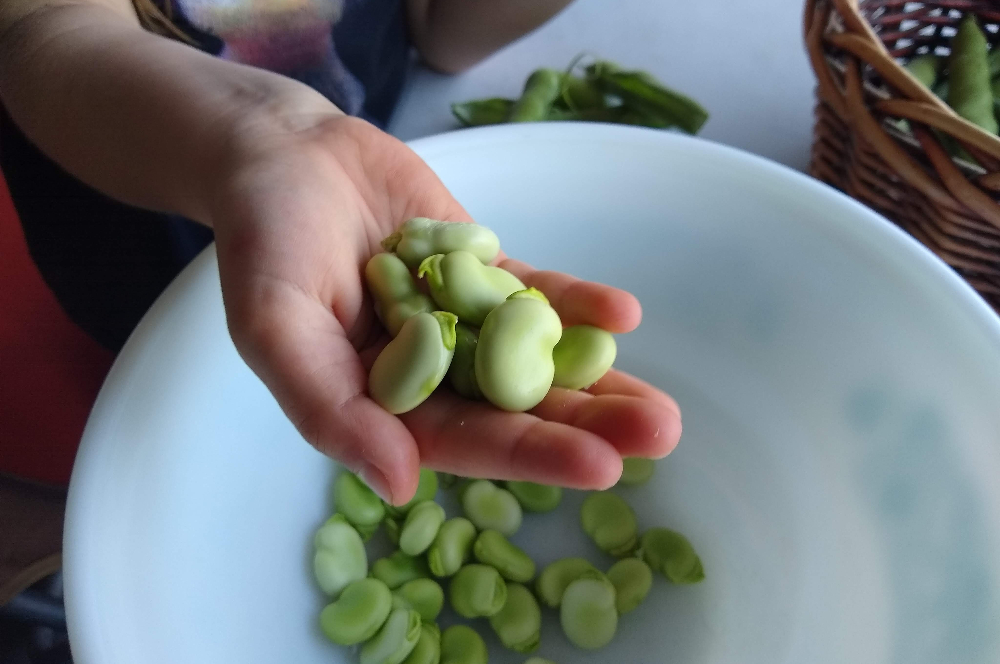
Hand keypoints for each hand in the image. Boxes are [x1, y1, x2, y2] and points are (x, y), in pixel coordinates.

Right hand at [209, 109, 681, 504]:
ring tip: (661, 408)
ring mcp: (464, 321)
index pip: (466, 441)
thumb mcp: (274, 329)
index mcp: (384, 404)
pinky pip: (535, 292)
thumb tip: (397, 485)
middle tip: (658, 436)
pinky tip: (623, 315)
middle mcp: (433, 373)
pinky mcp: (483, 272)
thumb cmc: (264, 244)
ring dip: (597, 379)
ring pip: (537, 359)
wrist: (284, 157)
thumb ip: (328, 407)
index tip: (601, 467)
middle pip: (518, 407)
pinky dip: (576, 303)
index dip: (532, 456)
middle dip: (588, 424)